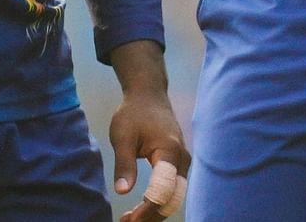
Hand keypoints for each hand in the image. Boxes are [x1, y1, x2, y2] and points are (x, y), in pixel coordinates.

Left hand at [111, 92, 188, 220]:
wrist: (149, 96)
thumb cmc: (134, 113)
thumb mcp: (123, 137)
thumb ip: (124, 165)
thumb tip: (123, 191)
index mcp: (169, 152)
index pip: (163, 190)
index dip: (146, 210)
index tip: (128, 220)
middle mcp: (182, 160)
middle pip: (173, 199)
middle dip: (151, 216)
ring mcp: (182, 162)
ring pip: (174, 197)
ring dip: (154, 212)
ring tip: (129, 219)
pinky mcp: (178, 164)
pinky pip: (173, 190)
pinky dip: (158, 203)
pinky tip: (139, 209)